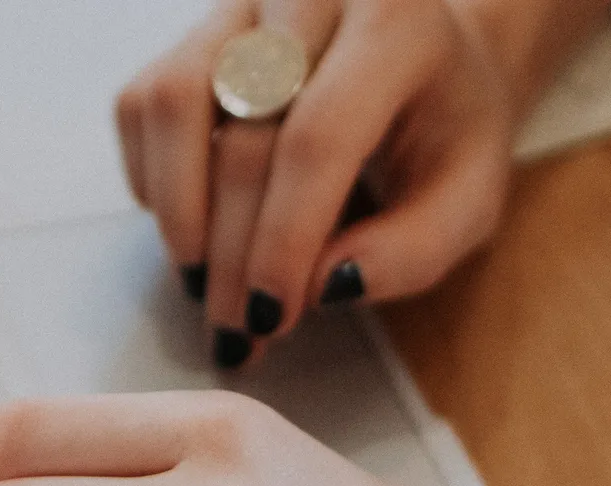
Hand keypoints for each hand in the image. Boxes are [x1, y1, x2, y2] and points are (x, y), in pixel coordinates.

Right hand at [115, 0, 516, 366]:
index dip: (283, 237)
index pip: (318, 136)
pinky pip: (142, 104)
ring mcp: (241, 5)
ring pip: (173, 104)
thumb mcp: (467, 198)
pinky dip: (153, 179)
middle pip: (243, 133)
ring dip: (178, 212)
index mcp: (396, 25)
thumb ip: (412, 251)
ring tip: (203, 282)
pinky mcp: (194, 30)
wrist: (425, 54)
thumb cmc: (445, 130)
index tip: (271, 316)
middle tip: (236, 328)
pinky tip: (194, 226)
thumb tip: (323, 288)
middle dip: (232, 252)